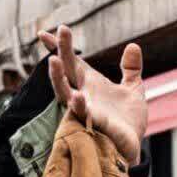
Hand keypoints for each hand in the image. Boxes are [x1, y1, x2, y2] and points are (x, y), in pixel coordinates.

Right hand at [39, 25, 146, 165]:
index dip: (59, 46)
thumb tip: (133, 45)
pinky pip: (82, 116)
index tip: (43, 33)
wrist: (133, 146)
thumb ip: (131, 68)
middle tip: (61, 30)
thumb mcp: (133, 89)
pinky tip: (77, 97)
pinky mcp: (93, 126)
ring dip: (58, 78)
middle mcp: (83, 94)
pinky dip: (79, 106)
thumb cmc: (128, 121)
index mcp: (90, 83)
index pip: (72, 61)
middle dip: (62, 50)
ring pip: (64, 93)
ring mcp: (86, 110)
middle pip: (67, 70)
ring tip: (53, 60)